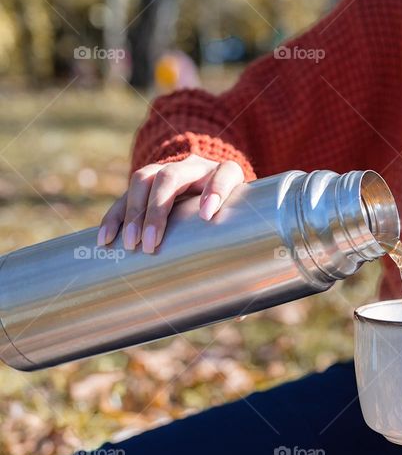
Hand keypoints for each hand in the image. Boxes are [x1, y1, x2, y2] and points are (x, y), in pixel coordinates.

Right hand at [97, 154, 245, 253]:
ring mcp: (165, 171)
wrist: (210, 183)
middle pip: (170, 177)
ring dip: (132, 213)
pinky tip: (106, 239)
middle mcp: (192, 167)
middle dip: (158, 209)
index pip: (224, 175)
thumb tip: (238, 287)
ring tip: (130, 244)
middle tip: (151, 242)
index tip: (207, 214)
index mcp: (223, 172)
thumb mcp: (241, 215)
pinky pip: (125, 195)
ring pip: (142, 181)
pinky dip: (114, 217)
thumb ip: (242, 233)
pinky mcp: (144, 184)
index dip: (215, 191)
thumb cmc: (230, 209)